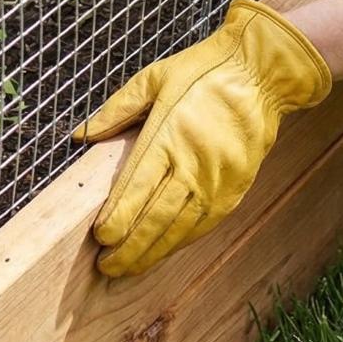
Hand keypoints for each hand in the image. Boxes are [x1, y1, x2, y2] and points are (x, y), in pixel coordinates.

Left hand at [72, 0, 330, 275]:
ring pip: (180, 228)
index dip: (117, 217)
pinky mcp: (235, 189)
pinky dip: (181, 241)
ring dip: (153, 252)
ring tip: (128, 269)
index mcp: (168, 135)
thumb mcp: (154, 78)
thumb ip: (117, 109)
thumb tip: (82, 134)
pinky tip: (164, 252)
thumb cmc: (203, 72)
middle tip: (107, 267)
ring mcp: (217, 181)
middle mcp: (193, 165)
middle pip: (156, 217)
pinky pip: (204, 224)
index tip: (99, 238)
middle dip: (130, 247)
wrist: (260, 75)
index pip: (136, 187)